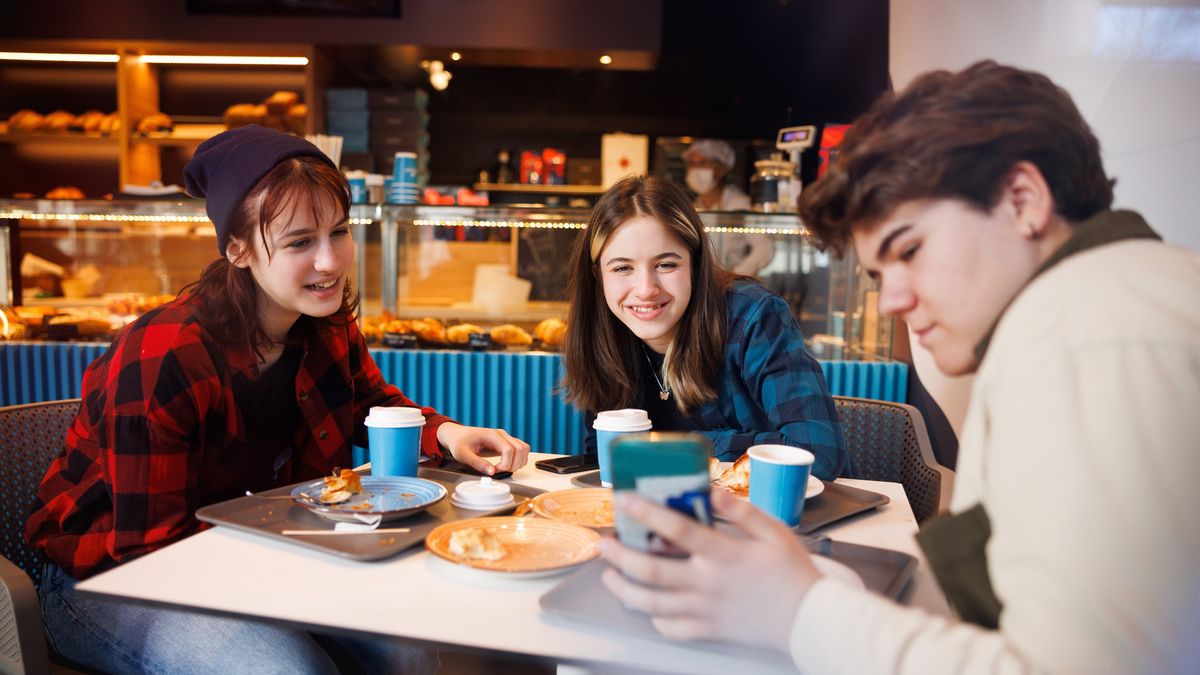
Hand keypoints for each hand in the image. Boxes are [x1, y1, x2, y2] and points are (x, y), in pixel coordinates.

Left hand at [435, 423, 529, 474]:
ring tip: (504, 468)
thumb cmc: (459, 442)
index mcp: (492, 435)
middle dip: (513, 465)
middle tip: (499, 471)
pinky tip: (507, 465)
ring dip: (519, 462)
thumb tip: (491, 472)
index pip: (509, 449)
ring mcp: (506, 438)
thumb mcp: (463, 454)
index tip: (495, 470)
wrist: (458, 435)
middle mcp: (502, 435)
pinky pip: (521, 449)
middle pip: (520, 449)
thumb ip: (477, 463)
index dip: (505, 464)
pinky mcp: (506, 442)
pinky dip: (519, 459)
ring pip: (524, 449)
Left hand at [596, 489, 822, 650]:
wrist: (809, 619)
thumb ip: (740, 511)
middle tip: (605, 542)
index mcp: (725, 555)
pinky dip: (652, 617)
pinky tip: (645, 604)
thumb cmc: (792, 573)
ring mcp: (706, 611)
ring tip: (610, 575)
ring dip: (625, 588)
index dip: (647, 512)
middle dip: (621, 556)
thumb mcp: (774, 532)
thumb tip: (710, 490)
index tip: (625, 499)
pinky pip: (671, 628)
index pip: (678, 530)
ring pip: (653, 603)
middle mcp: (709, 584)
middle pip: (652, 571)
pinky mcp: (708, 630)